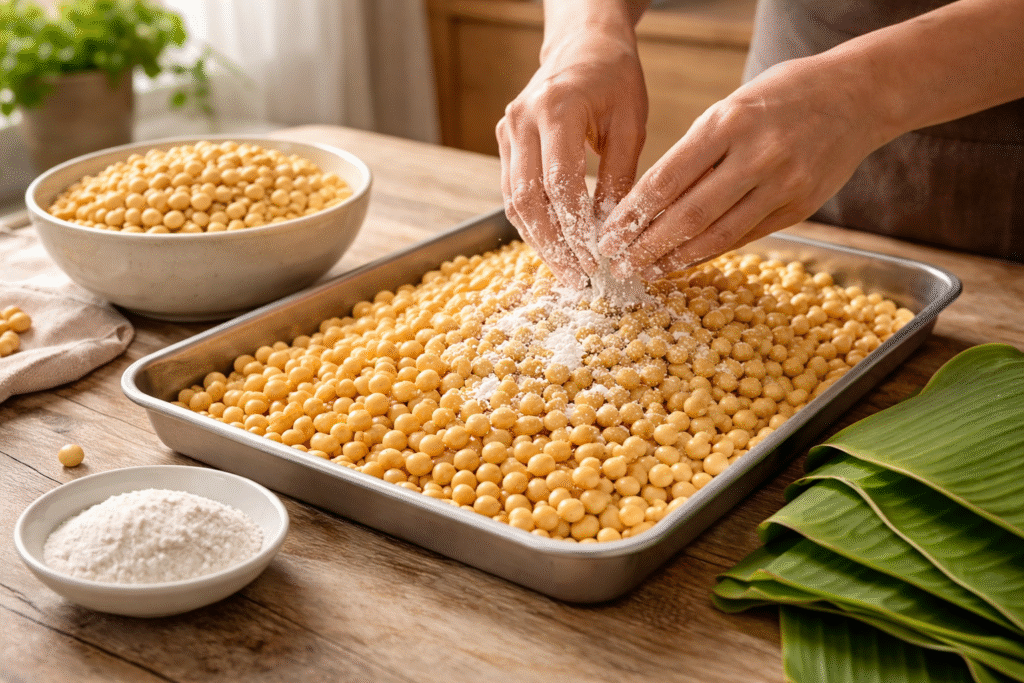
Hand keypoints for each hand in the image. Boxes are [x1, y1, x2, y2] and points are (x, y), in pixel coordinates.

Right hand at [497, 9, 647, 287]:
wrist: (582, 45)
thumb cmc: (614, 80)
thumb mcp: (630, 124)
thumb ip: (620, 177)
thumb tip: (614, 234)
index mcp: (556, 110)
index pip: (559, 184)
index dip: (575, 230)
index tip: (596, 262)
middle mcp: (522, 121)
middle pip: (527, 199)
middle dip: (554, 246)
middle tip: (579, 279)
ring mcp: (507, 132)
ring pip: (514, 202)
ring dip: (540, 241)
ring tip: (568, 272)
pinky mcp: (505, 143)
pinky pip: (513, 193)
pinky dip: (534, 224)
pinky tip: (556, 248)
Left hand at [597, 55, 892, 278]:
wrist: (856, 96)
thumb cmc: (779, 98)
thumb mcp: (729, 108)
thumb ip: (694, 153)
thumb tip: (647, 204)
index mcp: (728, 123)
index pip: (667, 179)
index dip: (633, 214)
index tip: (607, 236)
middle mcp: (757, 155)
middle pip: (689, 215)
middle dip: (648, 246)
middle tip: (620, 265)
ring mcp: (783, 184)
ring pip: (719, 235)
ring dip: (677, 260)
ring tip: (648, 272)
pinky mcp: (800, 207)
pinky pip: (745, 238)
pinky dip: (710, 253)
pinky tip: (685, 263)